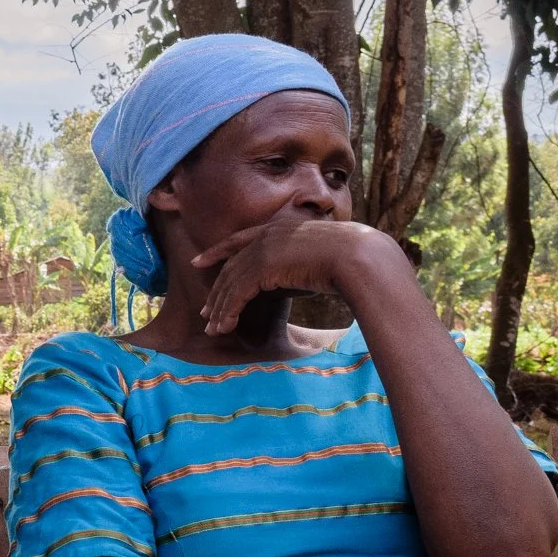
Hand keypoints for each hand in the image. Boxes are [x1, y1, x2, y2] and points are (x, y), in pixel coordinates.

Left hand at [192, 219, 405, 334]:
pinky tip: (224, 327)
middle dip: (216, 292)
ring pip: (230, 283)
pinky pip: (237, 294)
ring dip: (220, 309)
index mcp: (279, 228)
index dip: (216, 251)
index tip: (198, 261)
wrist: (359, 256)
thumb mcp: (318, 255)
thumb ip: (298, 262)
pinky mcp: (261, 268)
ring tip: (213, 328)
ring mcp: (262, 249)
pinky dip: (228, 313)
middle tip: (206, 312)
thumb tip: (297, 276)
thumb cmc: (350, 259)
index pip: (238, 239)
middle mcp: (266, 235)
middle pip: (230, 267)